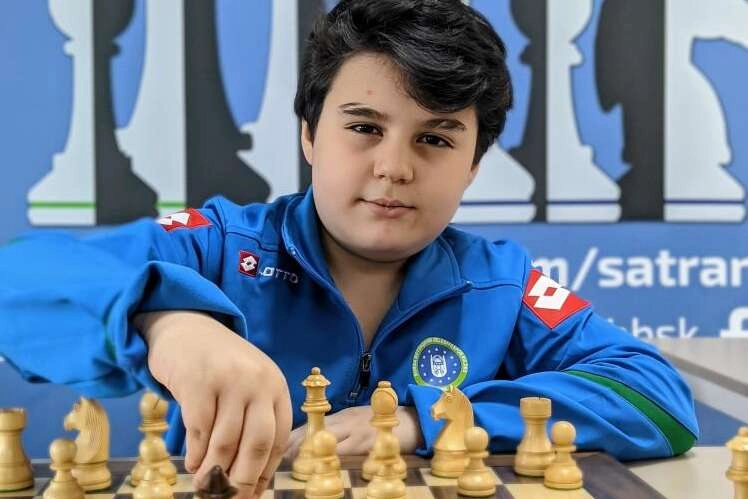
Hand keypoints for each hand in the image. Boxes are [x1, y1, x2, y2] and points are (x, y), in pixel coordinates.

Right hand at [136, 310, 291, 498]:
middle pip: (258, 444)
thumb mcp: (247, 386)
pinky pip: (199, 430)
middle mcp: (259, 382)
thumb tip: (249, 479)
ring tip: (205, 484)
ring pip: (226, 442)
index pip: (279, 439)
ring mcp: (230, 380)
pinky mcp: (199, 381)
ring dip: (213, 471)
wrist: (186, 327)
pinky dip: (195, 454)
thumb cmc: (219, 367)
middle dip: (242, 480)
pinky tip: (191, 463)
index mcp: (276, 386)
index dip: (265, 472)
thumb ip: (253, 422)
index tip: (251, 494)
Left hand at [284, 405, 422, 458]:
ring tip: (296, 462)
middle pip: (316, 431)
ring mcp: (358, 430)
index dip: (294, 436)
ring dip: (312, 451)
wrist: (414, 418)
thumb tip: (313, 443)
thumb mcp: (357, 422)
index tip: (278, 446)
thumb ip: (339, 430)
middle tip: (280, 456)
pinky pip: (351, 449)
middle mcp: (347, 421)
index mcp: (342, 417)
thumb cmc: (383, 425)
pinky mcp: (371, 440)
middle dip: (297, 444)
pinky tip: (325, 463)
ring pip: (330, 440)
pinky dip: (337, 456)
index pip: (313, 425)